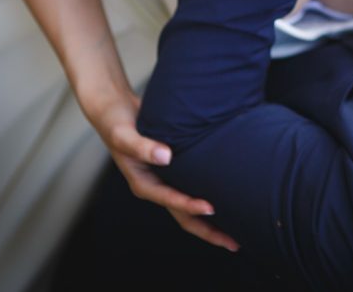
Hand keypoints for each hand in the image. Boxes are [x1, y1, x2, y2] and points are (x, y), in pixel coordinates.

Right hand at [92, 92, 239, 250]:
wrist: (114, 110)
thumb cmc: (115, 123)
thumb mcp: (123, 134)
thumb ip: (141, 146)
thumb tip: (165, 156)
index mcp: (143, 183)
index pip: (171, 200)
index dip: (190, 206)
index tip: (211, 208)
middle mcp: (156, 186)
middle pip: (184, 215)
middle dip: (208, 231)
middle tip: (234, 243)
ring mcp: (166, 180)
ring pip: (191, 207)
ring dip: (212, 221)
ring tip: (238, 231)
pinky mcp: (175, 170)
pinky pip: (194, 188)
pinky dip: (210, 196)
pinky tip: (230, 200)